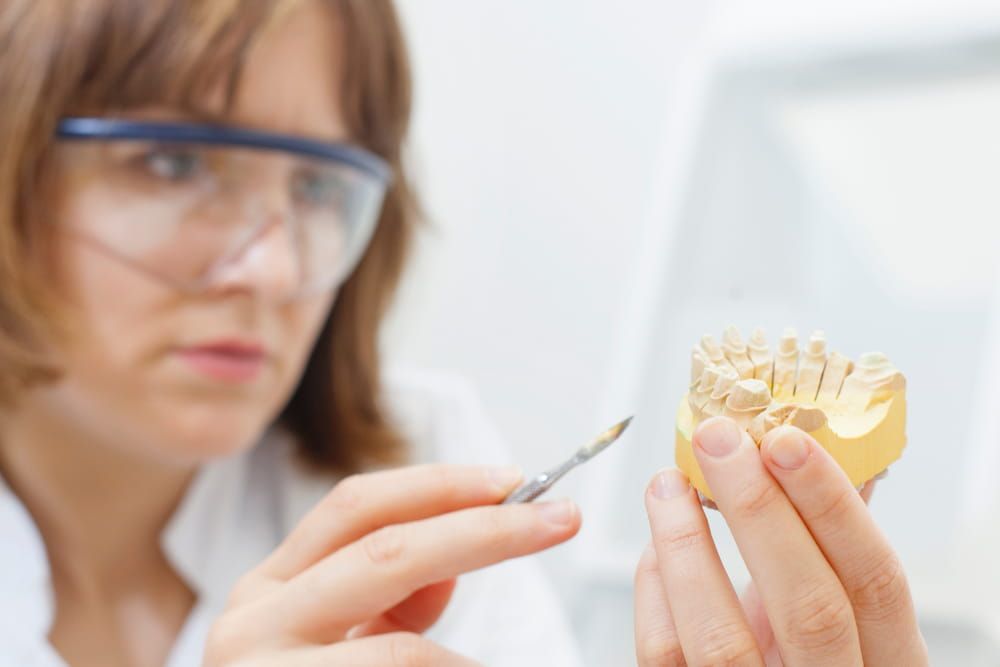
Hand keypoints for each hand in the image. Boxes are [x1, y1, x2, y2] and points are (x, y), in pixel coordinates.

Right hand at [203, 464, 579, 665]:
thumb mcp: (335, 644)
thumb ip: (388, 602)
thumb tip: (454, 567)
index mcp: (270, 586)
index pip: (357, 506)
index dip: (439, 485)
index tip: (511, 482)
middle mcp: (254, 620)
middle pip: (387, 551)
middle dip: (486, 531)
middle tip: (559, 519)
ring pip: (401, 649)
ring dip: (470, 649)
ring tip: (493, 657)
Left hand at [634, 417, 926, 665]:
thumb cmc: (805, 660)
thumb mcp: (839, 615)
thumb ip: (832, 548)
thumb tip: (834, 453)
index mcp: (888, 664)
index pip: (877, 584)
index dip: (833, 506)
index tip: (785, 439)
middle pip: (809, 608)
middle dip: (760, 510)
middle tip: (718, 440)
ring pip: (721, 639)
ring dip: (687, 545)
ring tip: (666, 483)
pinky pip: (666, 654)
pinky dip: (655, 589)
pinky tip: (656, 547)